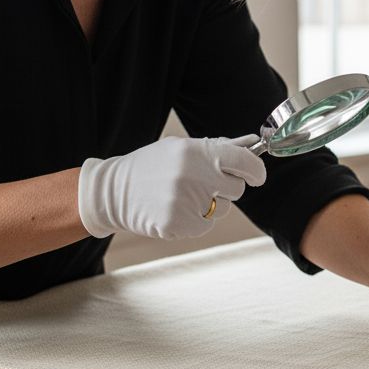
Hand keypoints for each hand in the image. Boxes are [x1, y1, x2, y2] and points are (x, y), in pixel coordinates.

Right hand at [78, 135, 265, 239]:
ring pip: (223, 209)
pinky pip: (206, 225)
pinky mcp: (177, 223)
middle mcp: (193, 175)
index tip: (256, 176)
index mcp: (196, 151)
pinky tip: (175, 210)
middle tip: (204, 184)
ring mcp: (185, 201)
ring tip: (182, 196)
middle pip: (236, 189)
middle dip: (226, 188)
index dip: (256, 171)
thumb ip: (218, 147)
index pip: (244, 161)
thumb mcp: (181, 148)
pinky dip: (195, 221)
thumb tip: (253, 143)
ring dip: (210, 205)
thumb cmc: (152, 166)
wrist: (112, 191)